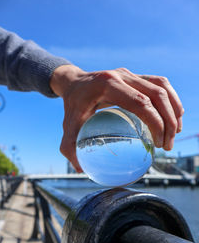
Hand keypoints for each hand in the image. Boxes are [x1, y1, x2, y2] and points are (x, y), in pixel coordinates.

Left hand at [50, 65, 183, 171]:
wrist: (73, 82)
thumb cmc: (72, 106)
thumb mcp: (67, 126)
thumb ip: (70, 147)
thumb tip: (83, 169)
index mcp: (108, 84)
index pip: (141, 102)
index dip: (156, 123)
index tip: (157, 144)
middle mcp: (122, 75)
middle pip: (157, 95)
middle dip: (169, 121)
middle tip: (167, 145)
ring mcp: (130, 73)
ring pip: (162, 87)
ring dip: (174, 110)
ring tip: (175, 133)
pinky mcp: (135, 75)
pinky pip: (159, 84)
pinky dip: (170, 100)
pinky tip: (172, 117)